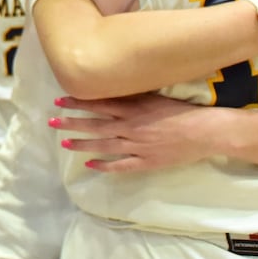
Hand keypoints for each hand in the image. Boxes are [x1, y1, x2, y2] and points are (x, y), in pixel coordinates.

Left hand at [54, 94, 225, 172]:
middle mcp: (131, 127)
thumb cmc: (182, 111)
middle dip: (71, 124)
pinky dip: (104, 166)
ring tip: (64, 143)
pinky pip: (120, 165)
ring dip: (82, 145)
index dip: (77, 103)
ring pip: (103, 145)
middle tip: (51, 123)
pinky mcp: (146, 161)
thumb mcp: (155, 98)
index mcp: (133, 109)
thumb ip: (133, 98)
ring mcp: (137, 146)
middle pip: (95, 125)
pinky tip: (89, 165)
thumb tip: (111, 93)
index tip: (59, 101)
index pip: (98, 105)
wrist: (206, 131)